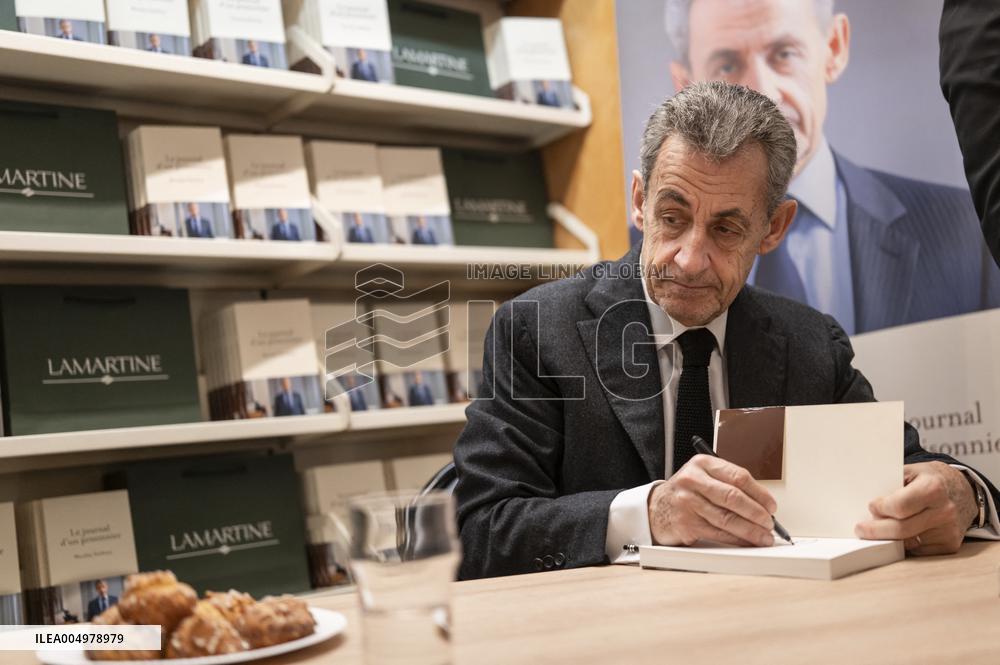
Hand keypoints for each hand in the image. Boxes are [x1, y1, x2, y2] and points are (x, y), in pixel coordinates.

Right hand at [648, 454, 776, 546]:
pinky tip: (747, 542)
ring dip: (750, 530)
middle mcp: (693, 481)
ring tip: (764, 537)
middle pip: (733, 498)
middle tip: (770, 523)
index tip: (771, 506)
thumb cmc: (686, 492)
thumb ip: (729, 484)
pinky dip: (736, 540)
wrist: (656, 507)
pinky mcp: (686, 523)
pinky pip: (718, 533)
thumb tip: (762, 504)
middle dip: (757, 513)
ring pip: (727, 519)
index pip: (738, 476)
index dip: (759, 493)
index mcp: (702, 464)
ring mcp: (687, 502)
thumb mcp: (704, 477)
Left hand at [855, 462, 977, 555]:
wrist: (961, 490)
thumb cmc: (929, 479)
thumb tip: (863, 499)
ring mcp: (948, 530)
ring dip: (888, 538)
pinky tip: (899, 535)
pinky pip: (918, 550)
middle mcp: (944, 511)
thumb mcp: (911, 471)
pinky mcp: (949, 545)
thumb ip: (890, 483)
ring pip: (907, 542)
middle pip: (901, 529)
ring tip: (876, 531)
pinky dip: (904, 544)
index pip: (899, 506)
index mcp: (933, 488)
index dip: (881, 508)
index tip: (872, 506)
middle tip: (861, 529)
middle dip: (876, 531)